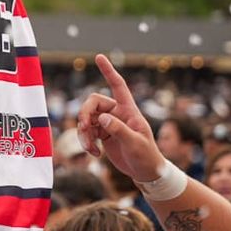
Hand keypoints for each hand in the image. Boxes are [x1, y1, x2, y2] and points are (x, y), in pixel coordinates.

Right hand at [75, 54, 165, 180]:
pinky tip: (95, 154)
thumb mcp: (135, 144)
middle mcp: (117, 113)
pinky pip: (86, 133)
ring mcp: (108, 124)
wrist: (145, 173)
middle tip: (83, 129)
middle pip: (92, 103)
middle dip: (84, 115)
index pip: (118, 86)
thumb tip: (102, 118)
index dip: (109, 71)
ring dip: (83, 134)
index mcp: (128, 110)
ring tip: (90, 149)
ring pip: (86, 120)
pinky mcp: (102, 135)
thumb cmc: (146, 156)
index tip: (99, 57)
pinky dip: (86, 143)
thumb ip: (119, 129)